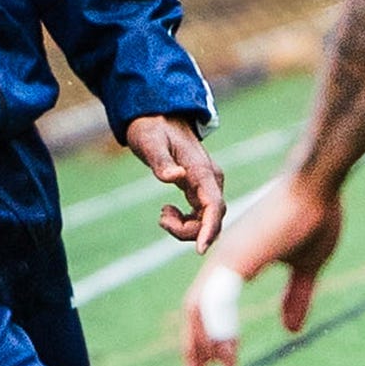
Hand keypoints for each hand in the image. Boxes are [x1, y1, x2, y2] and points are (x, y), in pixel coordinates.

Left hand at [125, 113, 225, 252]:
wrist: (157, 116)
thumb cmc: (152, 128)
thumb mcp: (150, 142)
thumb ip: (161, 161)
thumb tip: (175, 177)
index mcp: (202, 171)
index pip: (214, 206)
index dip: (209, 229)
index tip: (200, 249)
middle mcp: (211, 180)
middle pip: (212, 219)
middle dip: (188, 230)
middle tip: (161, 216)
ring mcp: (208, 185)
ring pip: (207, 220)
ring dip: (185, 228)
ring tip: (162, 213)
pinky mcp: (201, 190)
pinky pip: (201, 216)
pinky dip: (185, 223)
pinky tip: (167, 212)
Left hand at [181, 173, 342, 365]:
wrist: (319, 184)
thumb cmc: (314, 217)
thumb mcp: (306, 267)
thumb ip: (296, 297)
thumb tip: (290, 330)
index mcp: (236, 260)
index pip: (207, 302)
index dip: (206, 334)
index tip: (215, 365)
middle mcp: (224, 259)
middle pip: (194, 309)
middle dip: (193, 346)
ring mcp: (228, 257)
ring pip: (200, 307)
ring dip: (203, 342)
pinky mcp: (239, 257)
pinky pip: (219, 300)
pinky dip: (219, 328)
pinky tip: (226, 352)